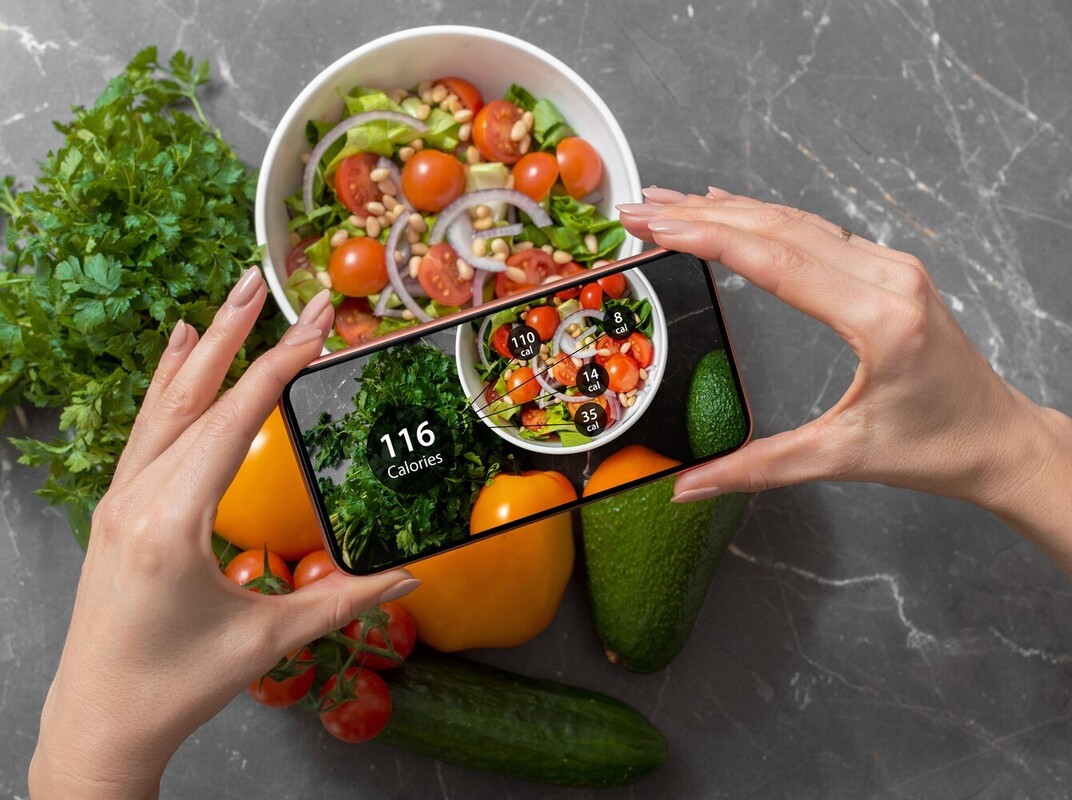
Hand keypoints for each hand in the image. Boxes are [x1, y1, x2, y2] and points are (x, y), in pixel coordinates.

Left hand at [29, 268, 418, 798]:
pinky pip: (144, 430)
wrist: (100, 722)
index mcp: (171, 523)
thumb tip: (412, 574)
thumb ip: (345, 598)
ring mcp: (118, 500)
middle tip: (265, 281)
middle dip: (236, 335)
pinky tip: (176, 355)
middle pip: (194, 397)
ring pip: (162, 407)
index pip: (235, 422)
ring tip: (228, 301)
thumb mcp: (268, 639)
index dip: (279, 366)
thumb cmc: (175, 685)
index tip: (314, 323)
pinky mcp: (116, 509)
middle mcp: (136, 498)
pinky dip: (164, 385)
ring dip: (200, 351)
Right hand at [618, 188, 1071, 571]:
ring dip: (727, 210)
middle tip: (640, 209)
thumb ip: (757, 468)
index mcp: (879, 319)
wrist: (999, 438)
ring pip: (796, 222)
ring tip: (667, 206)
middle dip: (701, 215)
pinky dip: (763, 219)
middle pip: (779, 229)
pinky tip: (730, 209)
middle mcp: (889, 278)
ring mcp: (892, 267)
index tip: (656, 225)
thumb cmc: (935, 448)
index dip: (708, 239)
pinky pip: (816, 231)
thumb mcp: (841, 459)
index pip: (777, 262)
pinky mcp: (890, 270)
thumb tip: (686, 487)